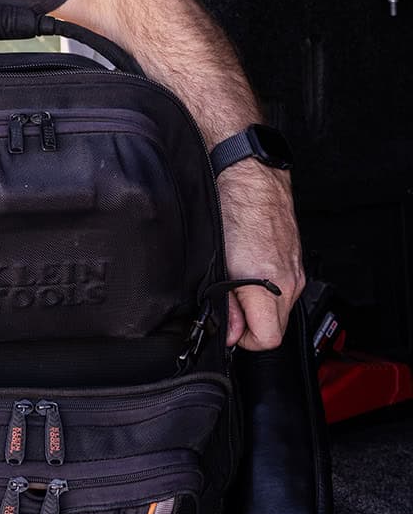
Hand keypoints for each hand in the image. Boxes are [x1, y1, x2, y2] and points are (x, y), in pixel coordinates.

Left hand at [217, 161, 304, 350]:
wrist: (249, 173)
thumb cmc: (231, 207)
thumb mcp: (218, 263)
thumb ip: (225, 304)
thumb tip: (232, 332)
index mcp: (271, 285)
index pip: (268, 339)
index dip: (244, 339)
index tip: (229, 327)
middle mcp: (290, 281)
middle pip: (277, 327)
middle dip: (251, 324)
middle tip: (227, 303)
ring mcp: (296, 270)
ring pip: (280, 308)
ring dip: (258, 305)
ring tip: (234, 282)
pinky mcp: (295, 259)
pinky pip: (283, 288)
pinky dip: (265, 288)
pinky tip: (246, 269)